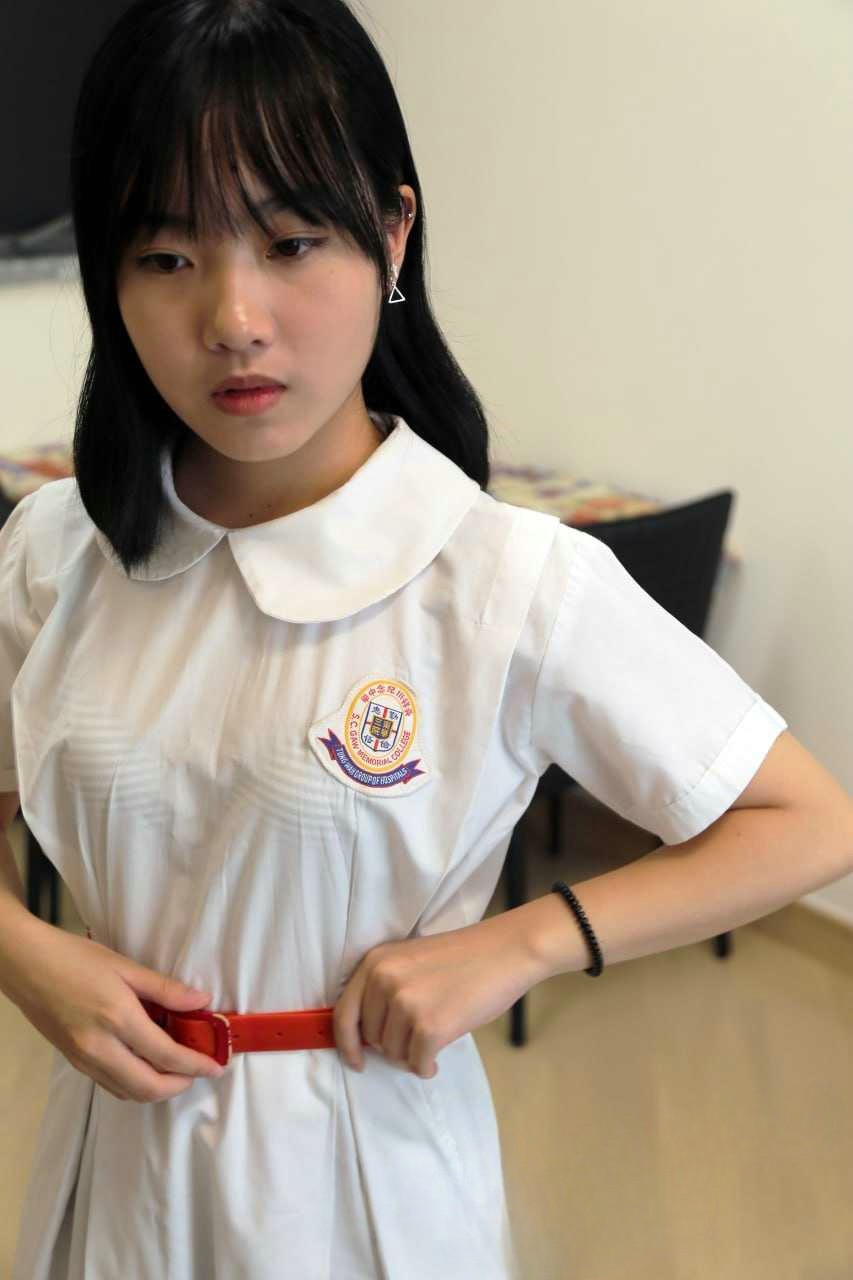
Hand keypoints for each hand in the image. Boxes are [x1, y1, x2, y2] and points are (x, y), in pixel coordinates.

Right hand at [5, 920, 224, 1101]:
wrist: (26, 966)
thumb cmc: (75, 958)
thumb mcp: (125, 966)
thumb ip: (165, 989)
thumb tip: (202, 1001)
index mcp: (118, 1020)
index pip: (166, 1055)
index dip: (196, 1065)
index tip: (217, 1067)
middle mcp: (100, 1049)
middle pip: (148, 1087)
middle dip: (179, 1086)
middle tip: (198, 1071)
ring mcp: (83, 1060)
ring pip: (127, 1092)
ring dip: (156, 1089)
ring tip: (176, 1069)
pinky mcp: (73, 1062)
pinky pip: (110, 1084)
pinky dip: (133, 1083)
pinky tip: (144, 1064)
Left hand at [333, 910, 541, 1077]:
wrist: (504, 951)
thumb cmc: (462, 957)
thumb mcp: (409, 960)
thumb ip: (384, 987)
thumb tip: (367, 1036)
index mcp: (375, 962)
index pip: (345, 1013)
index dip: (347, 1043)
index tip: (357, 1061)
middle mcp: (384, 980)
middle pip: (371, 1038)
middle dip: (392, 1045)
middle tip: (418, 1037)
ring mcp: (406, 1003)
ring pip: (393, 1053)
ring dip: (412, 1055)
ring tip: (433, 1039)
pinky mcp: (429, 1026)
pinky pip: (417, 1063)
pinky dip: (426, 1066)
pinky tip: (438, 1056)